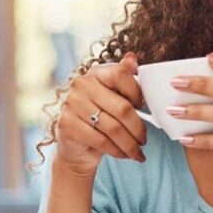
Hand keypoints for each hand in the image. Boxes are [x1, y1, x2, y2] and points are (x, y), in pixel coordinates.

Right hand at [53, 52, 147, 175]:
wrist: (77, 147)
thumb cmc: (102, 119)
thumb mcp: (115, 98)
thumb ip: (126, 79)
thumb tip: (132, 57)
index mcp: (96, 73)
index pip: (121, 74)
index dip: (137, 93)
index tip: (143, 108)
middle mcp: (81, 84)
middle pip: (122, 108)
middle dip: (138, 128)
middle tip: (145, 140)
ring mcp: (72, 104)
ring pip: (113, 128)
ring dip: (130, 144)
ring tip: (137, 152)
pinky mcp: (67, 124)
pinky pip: (101, 140)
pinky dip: (117, 151)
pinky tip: (124, 155)